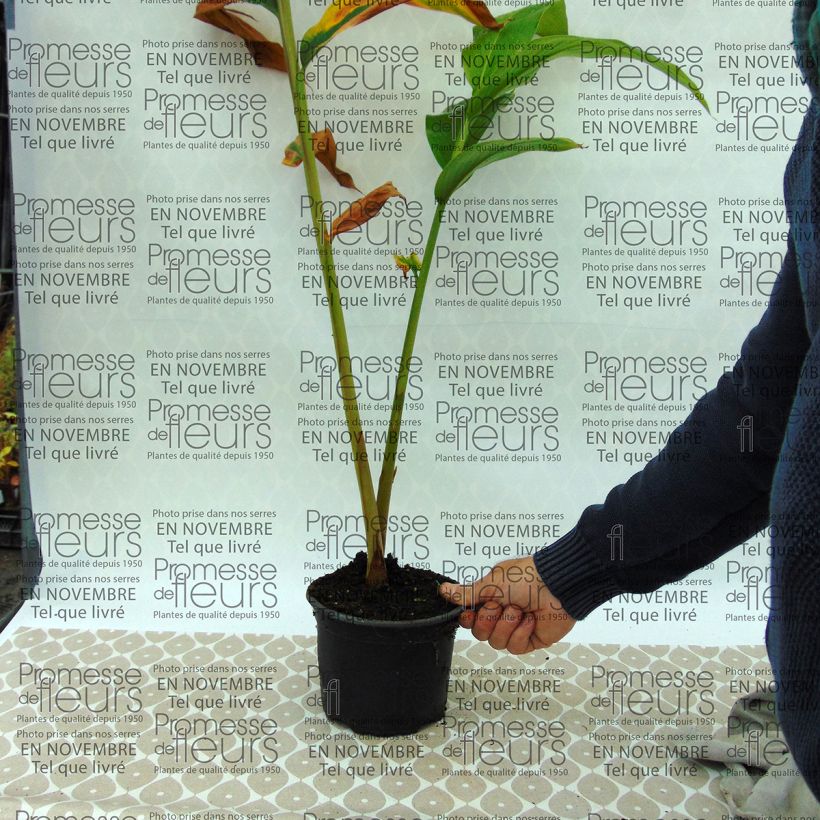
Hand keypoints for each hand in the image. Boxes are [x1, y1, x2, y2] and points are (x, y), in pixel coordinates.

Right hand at [438, 557, 575, 653]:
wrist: (556, 586)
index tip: (471, 611)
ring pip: (496, 642)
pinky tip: (530, 619)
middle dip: (490, 619)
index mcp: (491, 598)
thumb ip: (467, 593)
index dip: (468, 618)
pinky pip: (515, 646)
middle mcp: (501, 614)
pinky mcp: (530, 640)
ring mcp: (515, 628)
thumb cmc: (525, 577)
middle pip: (480, 633)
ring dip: (507, 623)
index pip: (469, 618)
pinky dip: (521, 631)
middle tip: (501, 604)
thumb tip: (443, 589)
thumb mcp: (491, 583)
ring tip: (520, 610)